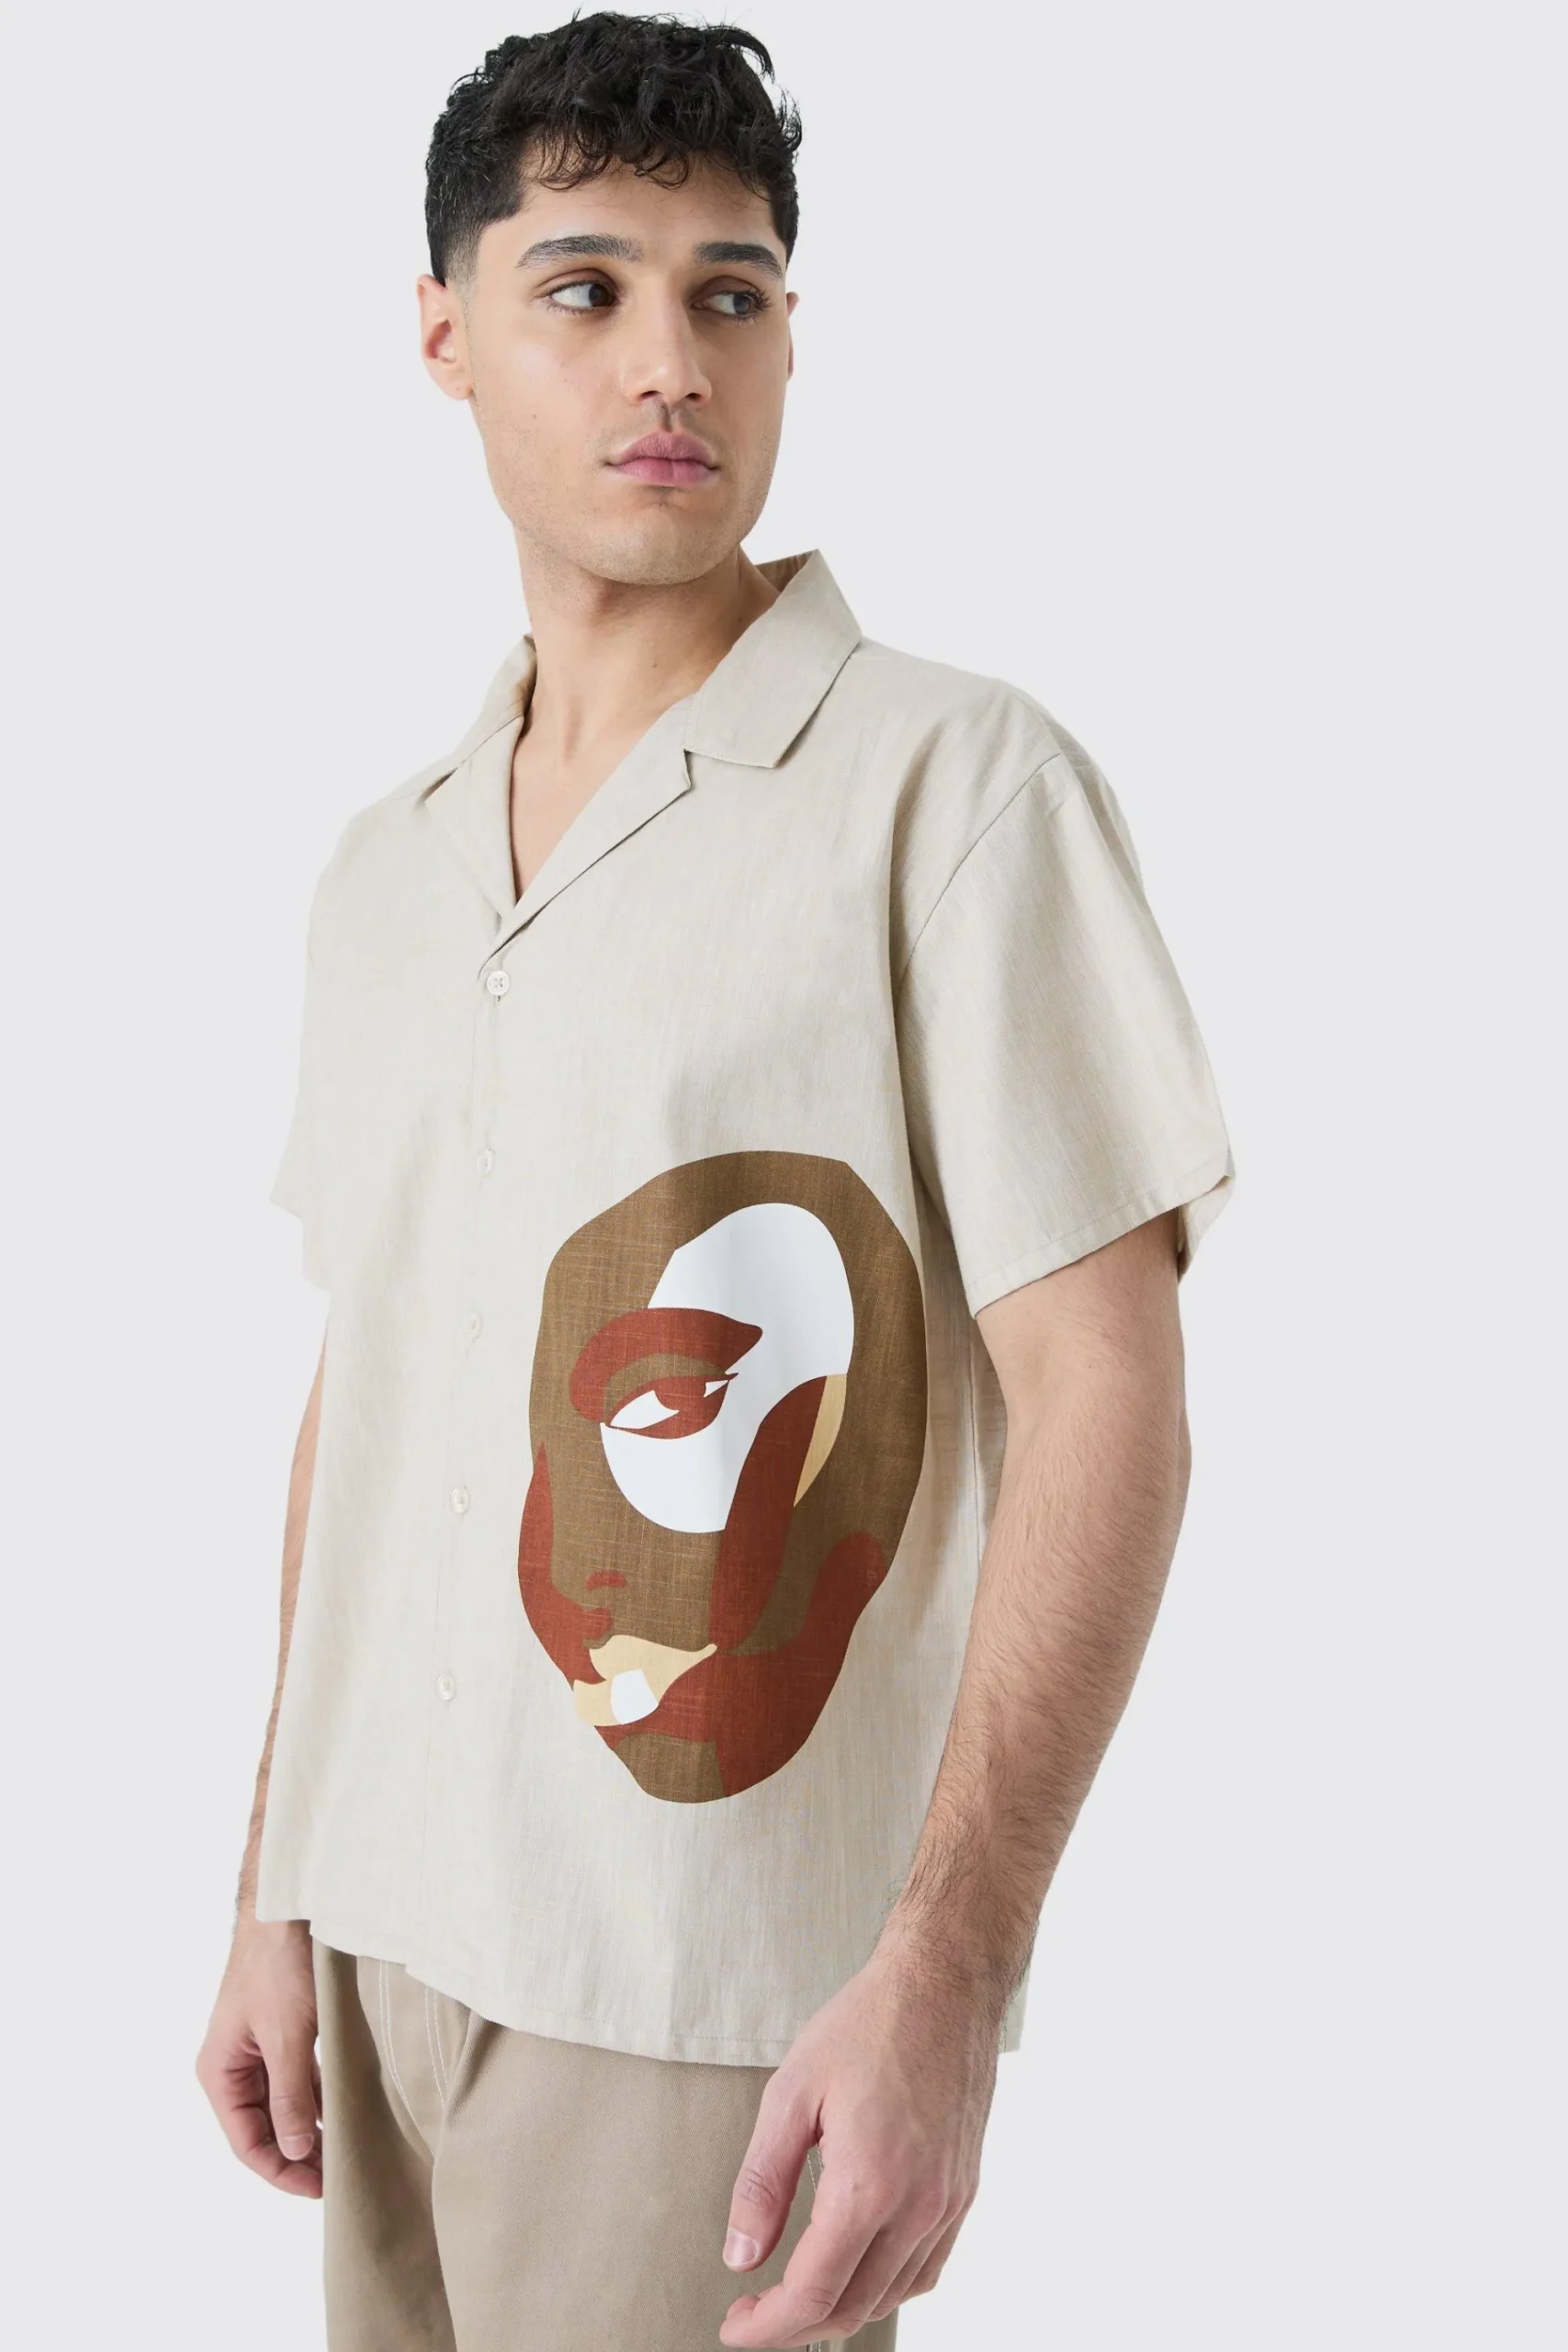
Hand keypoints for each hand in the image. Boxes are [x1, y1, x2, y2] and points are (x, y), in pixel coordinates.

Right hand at [195, 1915, 321, 2197]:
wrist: (288, 1907)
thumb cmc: (277, 1965)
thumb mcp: (287, 2036)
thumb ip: (290, 2097)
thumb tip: (295, 2152)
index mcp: (219, 2071)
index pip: (247, 2143)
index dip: (281, 2171)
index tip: (319, 2189)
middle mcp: (235, 2066)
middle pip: (264, 2129)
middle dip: (297, 2156)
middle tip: (338, 2177)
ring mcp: (259, 2050)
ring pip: (284, 2107)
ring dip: (311, 2129)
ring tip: (345, 2153)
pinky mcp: (284, 2034)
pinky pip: (299, 2080)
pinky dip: (319, 2098)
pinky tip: (343, 2113)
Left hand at [718, 1929, 1002, 2344]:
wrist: (945, 1983)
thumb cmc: (868, 2024)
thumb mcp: (791, 2092)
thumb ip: (761, 2182)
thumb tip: (740, 2255)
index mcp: (870, 2185)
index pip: (814, 2293)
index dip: (768, 2327)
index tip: (734, 2328)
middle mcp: (918, 2206)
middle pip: (853, 2307)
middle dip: (796, 2327)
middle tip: (754, 2315)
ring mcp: (948, 2202)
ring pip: (893, 2295)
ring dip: (840, 2311)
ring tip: (795, 2297)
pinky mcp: (963, 2190)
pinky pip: (927, 2268)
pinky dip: (887, 2287)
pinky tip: (858, 2270)